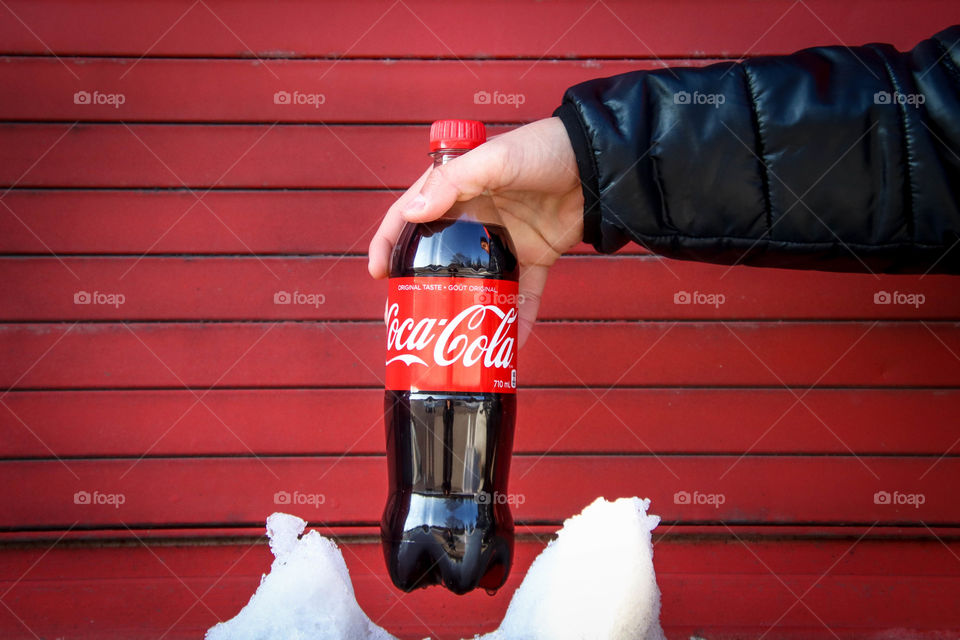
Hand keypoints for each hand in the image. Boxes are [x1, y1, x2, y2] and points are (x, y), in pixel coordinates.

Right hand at [368, 117, 583, 345]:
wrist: (599, 164)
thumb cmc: (544, 149)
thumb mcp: (494, 159)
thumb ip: (454, 182)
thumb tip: (412, 213)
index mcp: (457, 189)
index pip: (411, 215)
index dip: (389, 241)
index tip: (377, 272)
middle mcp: (475, 218)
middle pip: (437, 256)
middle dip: (419, 287)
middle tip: (405, 316)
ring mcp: (505, 241)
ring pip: (476, 282)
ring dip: (464, 310)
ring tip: (448, 339)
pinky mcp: (535, 258)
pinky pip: (523, 295)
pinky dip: (518, 319)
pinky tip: (510, 344)